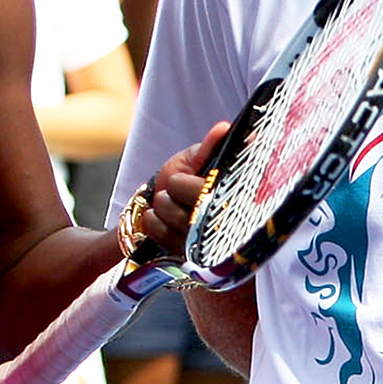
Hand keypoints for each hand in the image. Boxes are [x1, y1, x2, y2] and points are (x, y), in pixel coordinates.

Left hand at [128, 123, 231, 258]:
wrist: (163, 202)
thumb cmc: (185, 176)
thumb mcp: (196, 158)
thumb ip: (209, 146)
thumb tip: (224, 128)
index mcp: (229, 195)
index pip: (204, 190)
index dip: (186, 182)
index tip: (186, 177)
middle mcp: (221, 222)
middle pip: (191, 204)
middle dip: (174, 190)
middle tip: (174, 186)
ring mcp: (203, 242)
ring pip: (173, 216)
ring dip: (162, 205)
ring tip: (167, 201)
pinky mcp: (186, 255)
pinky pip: (160, 232)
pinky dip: (153, 221)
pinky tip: (159, 216)